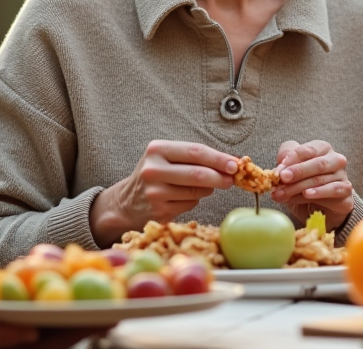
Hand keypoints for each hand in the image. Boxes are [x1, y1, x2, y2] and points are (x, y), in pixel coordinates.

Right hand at [91, 140, 237, 245]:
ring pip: (196, 192)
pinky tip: (186, 197)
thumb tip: (231, 163)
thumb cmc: (155, 175)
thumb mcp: (167, 158)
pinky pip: (189, 205)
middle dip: (220, 177)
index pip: (195, 152)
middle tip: (233, 179)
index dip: (218, 158)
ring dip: (208, 190)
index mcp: (157, 150)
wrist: (127, 202)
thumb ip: (195, 158)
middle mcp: (153, 170)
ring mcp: (155, 192)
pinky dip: (195, 201)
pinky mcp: (159, 211)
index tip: (235, 163)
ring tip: (206, 186)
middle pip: (197, 174)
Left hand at [271, 140, 353, 229]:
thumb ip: (285, 160)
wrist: (318, 210)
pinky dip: (319, 193)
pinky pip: (333, 191)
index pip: (308, 150)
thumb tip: (281, 165)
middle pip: (318, 164)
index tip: (279, 169)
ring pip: (321, 180)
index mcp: (323, 149)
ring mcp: (343, 177)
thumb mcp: (291, 169)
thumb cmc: (304, 183)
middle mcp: (336, 160)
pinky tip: (307, 195)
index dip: (292, 158)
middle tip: (282, 178)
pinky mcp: (346, 195)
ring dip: (299, 187)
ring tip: (283, 194)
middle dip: (298, 171)